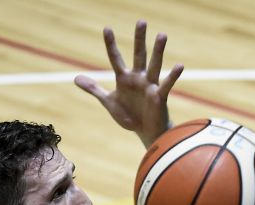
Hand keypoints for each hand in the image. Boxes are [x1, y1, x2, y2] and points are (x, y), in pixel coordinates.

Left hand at [74, 20, 183, 146]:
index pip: (115, 58)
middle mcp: (138, 78)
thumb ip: (94, 89)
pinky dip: (173, 76)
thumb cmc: (129, 116)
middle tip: (141, 21)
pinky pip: (166, 84)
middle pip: (138, 54)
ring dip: (158, 51)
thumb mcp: (109, 102)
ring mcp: (150, 85)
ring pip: (154, 65)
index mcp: (124, 78)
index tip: (107, 29)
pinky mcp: (159, 96)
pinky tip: (179, 66)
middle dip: (139, 39)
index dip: (111, 44)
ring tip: (162, 35)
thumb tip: (76, 78)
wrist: (145, 132)